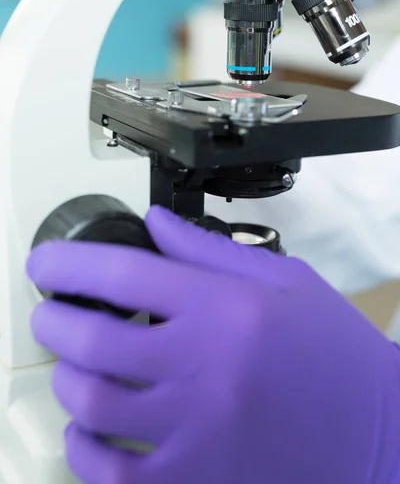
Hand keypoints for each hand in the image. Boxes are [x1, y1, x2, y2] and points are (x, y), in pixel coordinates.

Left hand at [27, 206, 399, 483]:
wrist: (377, 428)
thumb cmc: (330, 346)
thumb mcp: (282, 279)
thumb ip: (208, 250)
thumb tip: (153, 223)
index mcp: (225, 309)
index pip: (125, 274)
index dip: (70, 264)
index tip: (44, 263)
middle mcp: (204, 367)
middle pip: (94, 341)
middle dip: (54, 320)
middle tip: (50, 312)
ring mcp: (197, 431)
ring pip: (94, 405)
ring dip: (65, 378)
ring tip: (69, 362)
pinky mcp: (199, 481)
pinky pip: (115, 477)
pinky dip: (83, 451)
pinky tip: (84, 429)